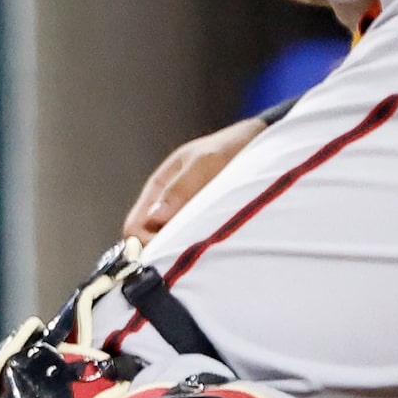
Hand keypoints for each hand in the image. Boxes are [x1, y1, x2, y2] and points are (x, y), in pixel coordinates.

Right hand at [124, 116, 268, 239]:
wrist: (263, 142)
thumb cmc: (231, 147)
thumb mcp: (206, 162)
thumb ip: (181, 187)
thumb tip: (155, 218)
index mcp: (158, 187)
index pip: (134, 227)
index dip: (145, 244)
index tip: (169, 252)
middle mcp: (168, 204)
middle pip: (150, 241)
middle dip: (165, 252)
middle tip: (193, 255)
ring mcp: (188, 216)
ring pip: (173, 244)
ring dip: (184, 251)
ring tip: (209, 249)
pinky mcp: (207, 224)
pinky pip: (194, 243)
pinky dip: (201, 249)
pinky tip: (218, 248)